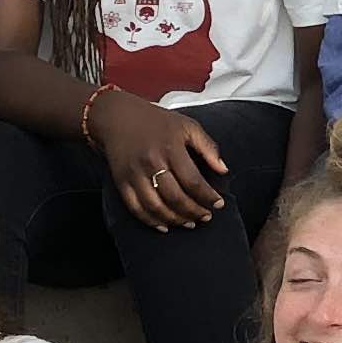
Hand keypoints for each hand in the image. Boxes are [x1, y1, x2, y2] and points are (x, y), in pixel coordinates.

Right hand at [96, 87, 228, 228]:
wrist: (118, 117)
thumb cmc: (156, 121)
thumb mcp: (186, 126)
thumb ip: (207, 146)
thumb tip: (223, 170)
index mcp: (170, 148)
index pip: (193, 181)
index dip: (208, 197)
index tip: (218, 204)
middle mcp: (151, 163)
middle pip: (175, 198)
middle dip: (194, 211)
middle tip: (206, 217)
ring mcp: (134, 174)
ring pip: (156, 207)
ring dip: (175, 219)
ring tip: (189, 223)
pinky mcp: (121, 182)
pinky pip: (136, 208)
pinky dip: (151, 221)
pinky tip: (164, 225)